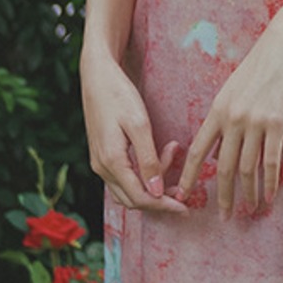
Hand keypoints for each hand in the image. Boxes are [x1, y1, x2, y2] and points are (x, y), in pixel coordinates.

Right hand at [81, 52, 185, 213]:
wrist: (96, 75)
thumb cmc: (118, 95)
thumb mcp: (139, 124)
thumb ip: (148, 160)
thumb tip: (157, 192)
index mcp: (111, 161)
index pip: (140, 198)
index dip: (164, 206)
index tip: (186, 207)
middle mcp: (102, 167)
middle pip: (133, 199)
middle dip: (160, 199)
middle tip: (184, 190)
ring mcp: (100, 162)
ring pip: (127, 191)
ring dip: (151, 187)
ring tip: (173, 164)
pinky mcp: (102, 155)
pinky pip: (123, 178)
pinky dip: (142, 177)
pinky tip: (157, 158)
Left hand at [175, 18, 282, 215]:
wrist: (282, 45)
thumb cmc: (257, 66)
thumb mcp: (231, 90)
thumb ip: (223, 117)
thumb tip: (218, 144)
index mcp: (216, 111)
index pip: (197, 151)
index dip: (189, 176)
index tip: (182, 195)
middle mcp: (232, 120)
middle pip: (222, 167)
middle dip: (222, 196)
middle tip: (223, 217)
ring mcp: (255, 123)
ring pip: (247, 169)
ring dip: (248, 194)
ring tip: (249, 211)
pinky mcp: (277, 124)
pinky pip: (271, 162)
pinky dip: (270, 183)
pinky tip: (270, 197)